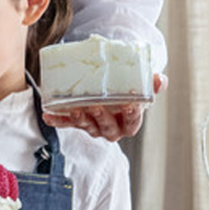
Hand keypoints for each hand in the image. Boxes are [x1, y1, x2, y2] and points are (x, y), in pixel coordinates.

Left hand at [41, 73, 164, 140]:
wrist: (113, 88)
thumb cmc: (129, 89)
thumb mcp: (142, 85)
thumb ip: (152, 83)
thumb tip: (160, 80)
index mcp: (128, 123)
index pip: (132, 123)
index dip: (132, 116)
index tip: (130, 105)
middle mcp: (112, 129)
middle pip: (107, 128)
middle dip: (101, 118)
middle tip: (96, 106)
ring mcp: (94, 127)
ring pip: (87, 126)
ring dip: (79, 119)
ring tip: (75, 108)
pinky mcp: (78, 122)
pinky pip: (67, 123)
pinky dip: (57, 120)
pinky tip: (48, 115)